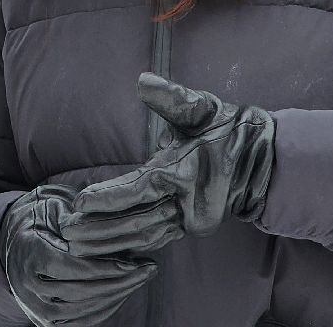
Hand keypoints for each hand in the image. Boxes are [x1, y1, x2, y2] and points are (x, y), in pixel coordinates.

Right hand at [0, 185, 158, 326]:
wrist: (13, 241)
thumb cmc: (38, 218)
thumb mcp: (51, 206)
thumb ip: (73, 218)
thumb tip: (100, 229)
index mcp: (30, 254)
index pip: (71, 268)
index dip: (104, 268)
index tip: (133, 263)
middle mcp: (29, 286)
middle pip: (80, 292)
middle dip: (118, 283)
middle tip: (147, 270)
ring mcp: (36, 307)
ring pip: (82, 311)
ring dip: (116, 297)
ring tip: (139, 280)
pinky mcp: (46, 320)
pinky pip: (80, 322)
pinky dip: (104, 310)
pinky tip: (122, 293)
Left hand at [69, 76, 274, 241]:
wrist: (264, 163)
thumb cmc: (228, 130)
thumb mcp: (202, 108)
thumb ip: (173, 97)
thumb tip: (143, 82)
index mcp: (184, 173)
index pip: (139, 190)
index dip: (109, 198)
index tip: (79, 203)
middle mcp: (186, 204)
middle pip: (137, 223)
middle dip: (100, 229)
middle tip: (68, 233)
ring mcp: (189, 220)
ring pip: (144, 237)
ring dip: (110, 243)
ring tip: (78, 246)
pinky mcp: (188, 226)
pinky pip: (155, 239)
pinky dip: (129, 246)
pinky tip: (105, 250)